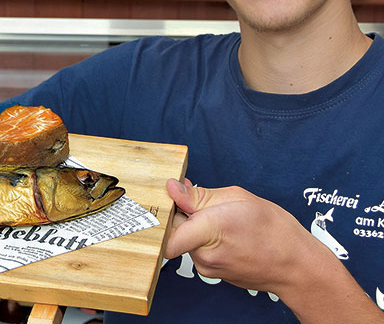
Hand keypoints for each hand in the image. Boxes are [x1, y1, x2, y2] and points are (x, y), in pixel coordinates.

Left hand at [164, 178, 383, 322]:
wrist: (297, 267)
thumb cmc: (275, 230)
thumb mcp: (238, 198)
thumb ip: (200, 194)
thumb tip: (173, 188)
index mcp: (210, 230)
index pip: (166, 233)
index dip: (163, 212)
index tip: (169, 197)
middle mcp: (204, 254)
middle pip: (175, 228)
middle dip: (182, 212)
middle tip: (202, 201)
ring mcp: (208, 267)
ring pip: (187, 238)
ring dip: (195, 225)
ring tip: (222, 218)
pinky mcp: (212, 273)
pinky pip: (198, 248)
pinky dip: (204, 237)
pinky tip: (226, 232)